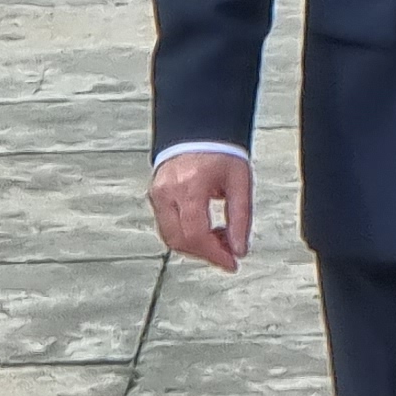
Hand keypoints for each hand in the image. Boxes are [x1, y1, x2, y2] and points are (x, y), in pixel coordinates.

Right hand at [151, 151, 252, 270]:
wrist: (199, 132)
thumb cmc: (222, 153)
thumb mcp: (241, 182)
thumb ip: (241, 218)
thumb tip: (239, 250)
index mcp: (190, 185)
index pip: (195, 233)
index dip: (214, 254)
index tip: (232, 263)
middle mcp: (167, 191)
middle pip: (179, 240)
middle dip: (205, 254)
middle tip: (229, 255)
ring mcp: (157, 194)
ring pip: (170, 237)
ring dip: (196, 247)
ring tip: (221, 239)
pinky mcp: (155, 196)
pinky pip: (167, 227)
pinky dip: (186, 236)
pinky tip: (207, 231)